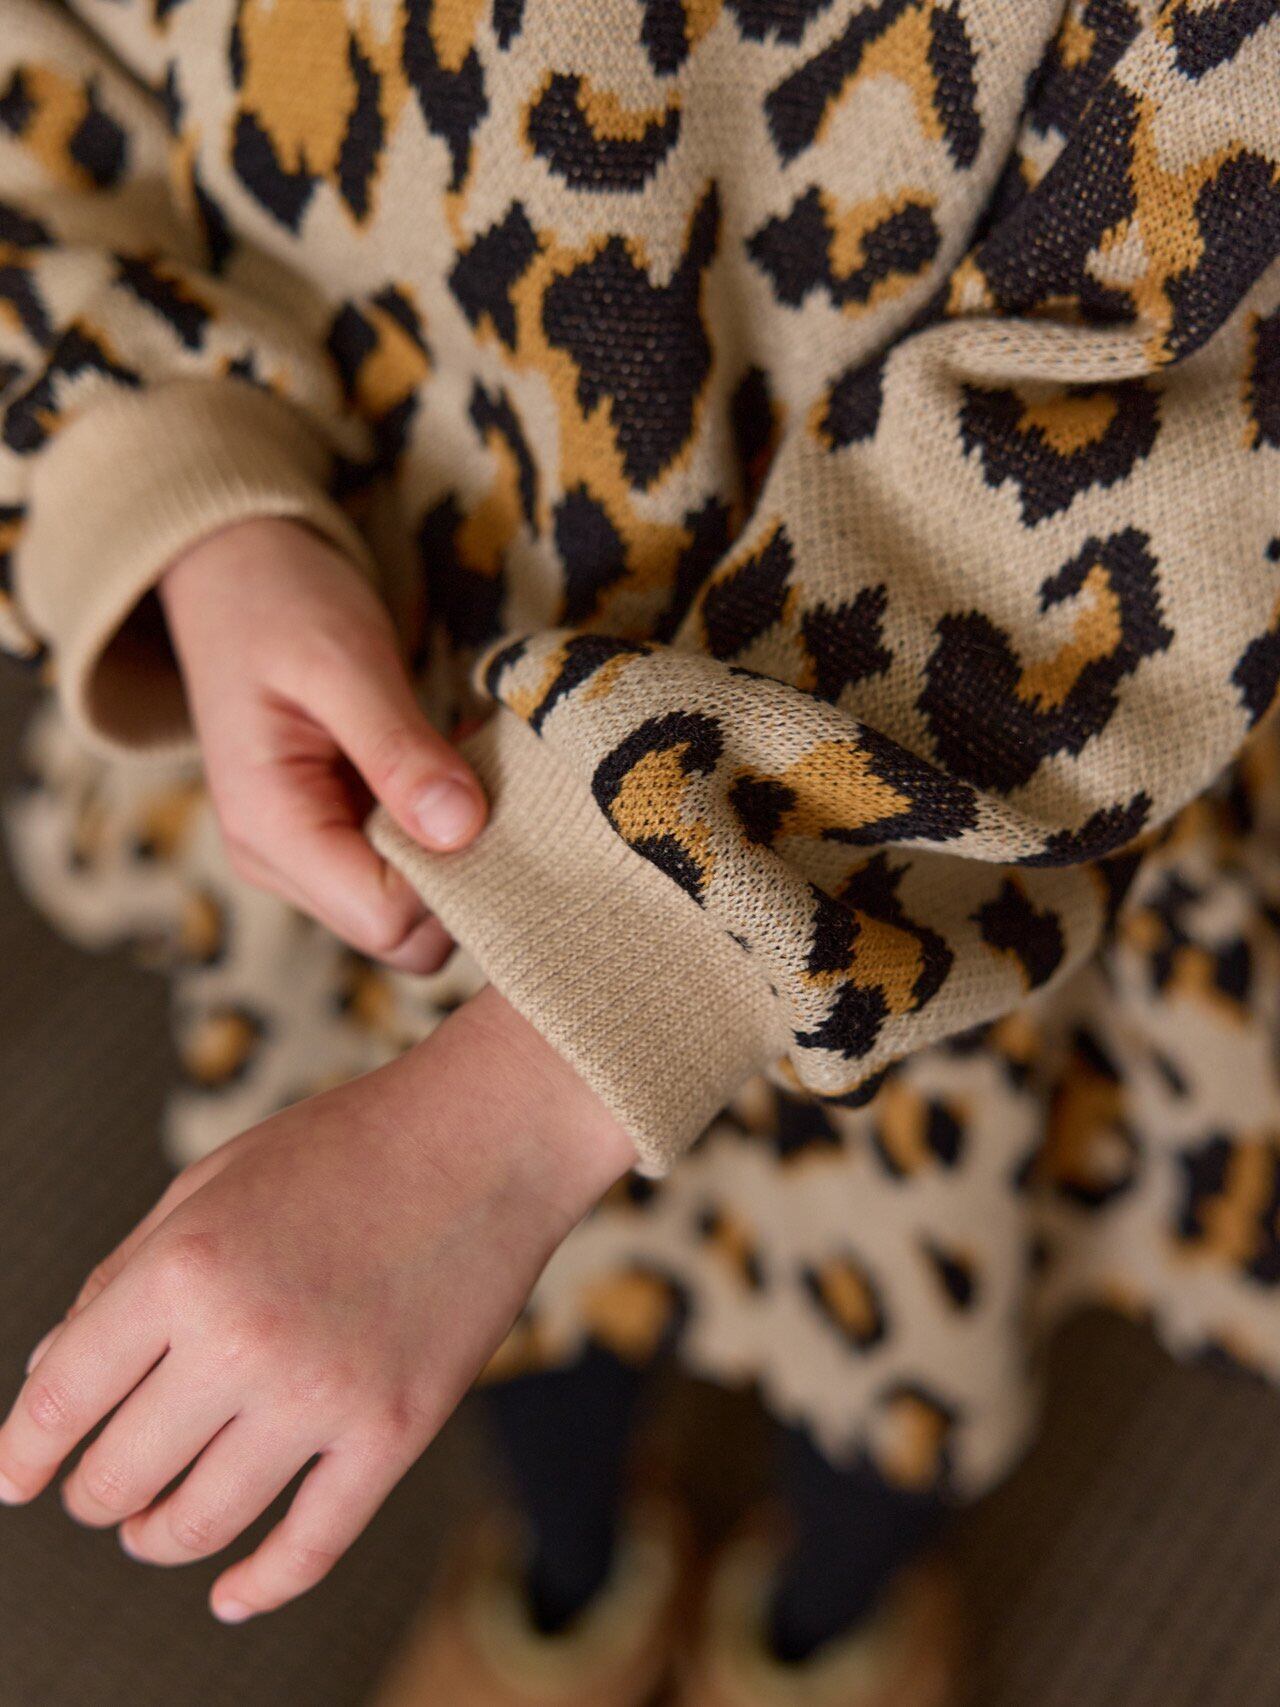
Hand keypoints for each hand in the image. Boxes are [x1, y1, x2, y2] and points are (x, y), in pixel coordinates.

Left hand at [0, 985, 635, 1620]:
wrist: (489, 1135)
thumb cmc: (344, 1145)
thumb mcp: (208, 1183)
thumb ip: (122, 1278)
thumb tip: (51, 1378)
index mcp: (182, 1265)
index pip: (60, 1398)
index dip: (22, 1452)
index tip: (14, 1478)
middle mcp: (242, 1339)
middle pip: (118, 1476)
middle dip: (94, 1493)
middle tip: (100, 1489)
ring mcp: (323, 1394)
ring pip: (198, 1522)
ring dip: (157, 1537)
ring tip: (152, 1529)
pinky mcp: (394, 1431)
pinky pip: (308, 1548)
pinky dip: (258, 1585)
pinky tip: (229, 1595)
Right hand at [158, 516, 487, 972]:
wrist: (231, 568)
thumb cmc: (279, 601)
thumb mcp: (344, 662)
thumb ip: (399, 749)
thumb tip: (462, 829)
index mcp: (269, 828)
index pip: (385, 917)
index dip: (454, 877)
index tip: (492, 801)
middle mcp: (280, 861)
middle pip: (401, 935)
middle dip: (465, 876)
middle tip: (499, 789)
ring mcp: (304, 854)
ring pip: (410, 911)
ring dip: (460, 853)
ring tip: (473, 768)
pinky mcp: (332, 832)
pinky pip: (405, 869)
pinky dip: (445, 832)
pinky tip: (457, 772)